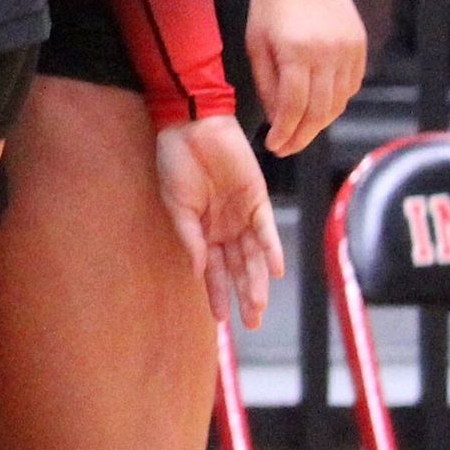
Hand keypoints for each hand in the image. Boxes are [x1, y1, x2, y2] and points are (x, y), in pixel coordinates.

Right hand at [153, 111, 283, 331]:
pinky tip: (273, 271)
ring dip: (255, 280)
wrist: (193, 128)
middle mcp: (225, 227)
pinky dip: (271, 250)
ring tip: (258, 305)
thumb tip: (196, 270)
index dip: (216, 294)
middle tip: (250, 321)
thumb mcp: (176, 205)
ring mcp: (243, 215)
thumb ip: (189, 238)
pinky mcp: (257, 200)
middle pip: (237, 268)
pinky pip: (267, 230)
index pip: (212, 270)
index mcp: (202, 230)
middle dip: (243, 295)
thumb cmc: (176, 163)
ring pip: (253, 256)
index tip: (221, 320)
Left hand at [243, 0, 365, 156]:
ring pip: (339, 102)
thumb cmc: (270, 7)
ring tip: (301, 133)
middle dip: (302, 136)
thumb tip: (275, 119)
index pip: (294, 107)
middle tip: (287, 148)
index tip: (274, 146)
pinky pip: (351, 86)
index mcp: (297, 54)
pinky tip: (320, 109)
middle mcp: (327, 55)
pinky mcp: (360, 47)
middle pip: (320, 111)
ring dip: (320, 123)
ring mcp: (348, 52)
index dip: (284, 133)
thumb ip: (267, 83)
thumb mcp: (256, 44)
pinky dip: (336, 102)